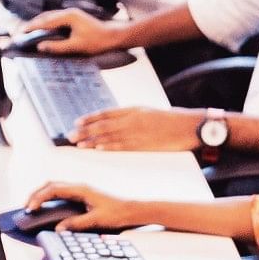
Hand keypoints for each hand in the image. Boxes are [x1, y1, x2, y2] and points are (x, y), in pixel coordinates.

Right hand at [23, 182, 151, 231]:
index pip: (53, 189)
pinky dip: (49, 197)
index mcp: (81, 190)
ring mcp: (80, 190)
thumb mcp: (96, 220)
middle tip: (25, 207)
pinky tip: (47, 207)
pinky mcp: (81, 195)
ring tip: (32, 206)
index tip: (30, 208)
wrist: (131, 210)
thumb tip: (59, 228)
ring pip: (54, 187)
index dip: (39, 197)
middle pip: (50, 185)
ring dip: (42, 194)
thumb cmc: (117, 213)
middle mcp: (79, 187)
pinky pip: (60, 192)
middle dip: (35, 194)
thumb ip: (77, 223)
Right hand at [24, 8, 121, 58]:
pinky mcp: (73, 17)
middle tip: (21, 32)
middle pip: (45, 16)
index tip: (22, 32)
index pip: (45, 21)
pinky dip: (46, 23)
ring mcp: (71, 14)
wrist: (113, 36)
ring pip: (50, 16)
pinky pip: (55, 18)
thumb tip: (40, 46)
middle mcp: (68, 12)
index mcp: (68, 16)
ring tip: (28, 30)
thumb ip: (57, 47)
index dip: (32, 27)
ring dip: (39, 23)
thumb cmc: (97, 41)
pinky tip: (42, 29)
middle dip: (32, 24)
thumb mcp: (76, 46)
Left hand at [69, 107, 205, 153]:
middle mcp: (132, 120)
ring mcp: (137, 132)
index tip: (77, 122)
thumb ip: (131, 116)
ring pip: (109, 136)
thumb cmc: (170, 120)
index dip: (90, 118)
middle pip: (102, 125)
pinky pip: (122, 146)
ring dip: (91, 141)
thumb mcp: (148, 111)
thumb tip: (114, 121)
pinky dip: (108, 147)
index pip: (106, 113)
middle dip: (84, 131)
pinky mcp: (144, 144)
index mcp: (133, 110)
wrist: (188, 125)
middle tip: (70, 136)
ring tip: (78, 144)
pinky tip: (98, 149)